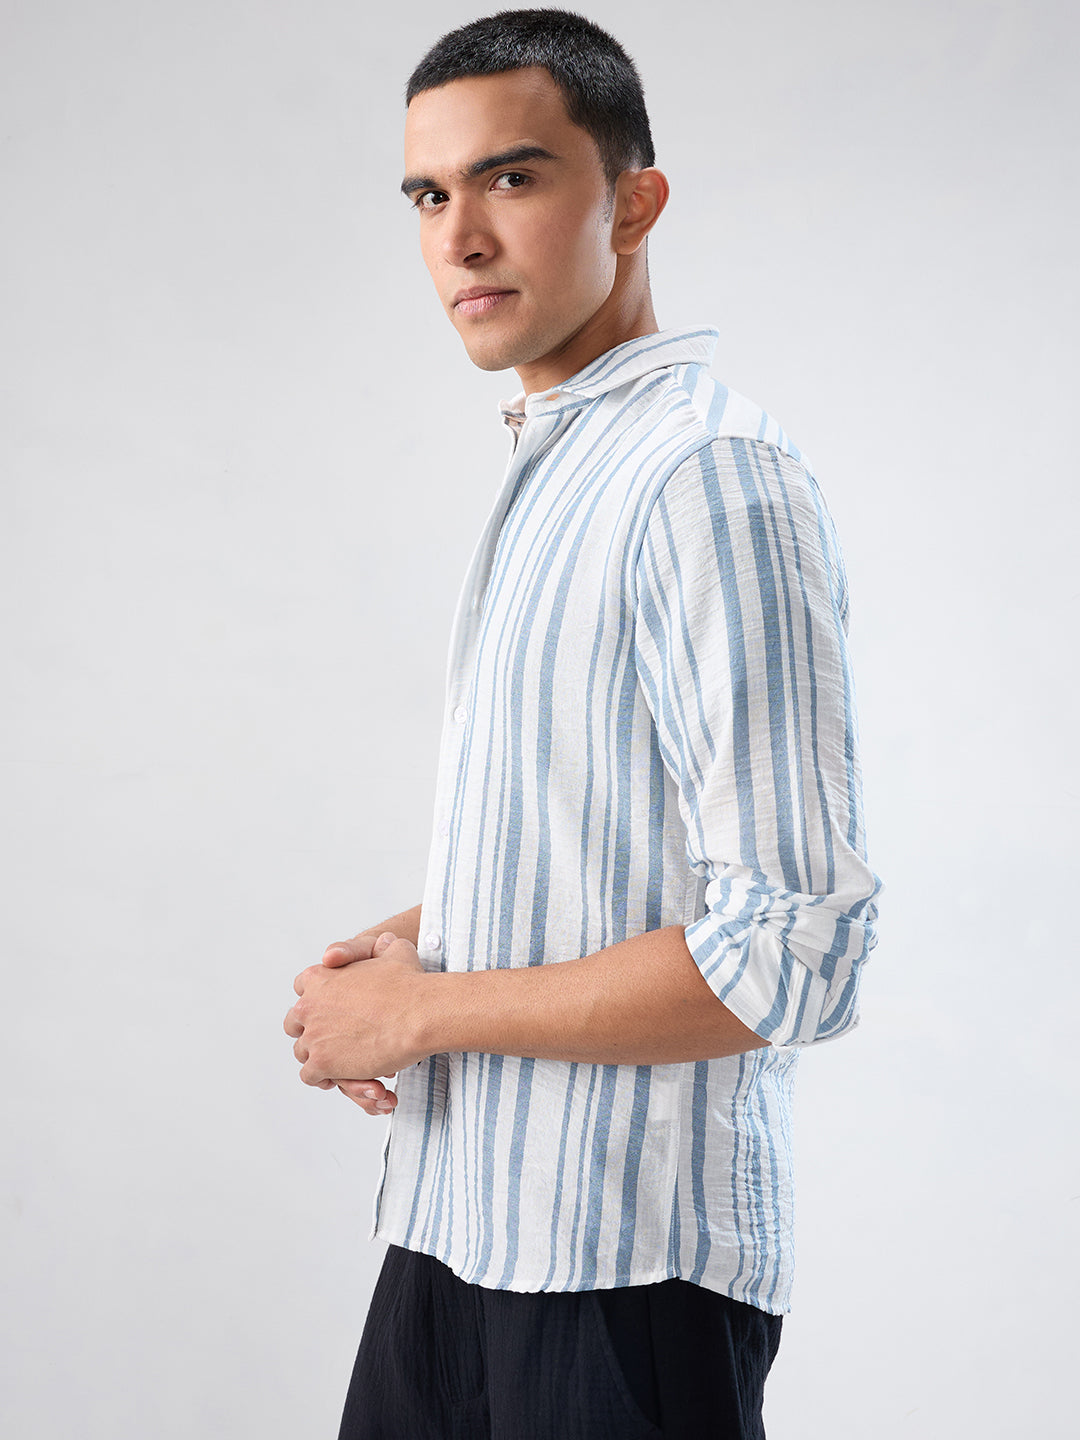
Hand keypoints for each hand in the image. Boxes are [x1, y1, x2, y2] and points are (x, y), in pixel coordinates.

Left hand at [284, 930, 429, 1105]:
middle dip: (311, 1031)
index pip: (302, 990)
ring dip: (319, 1056)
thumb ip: (383, 946)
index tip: (333, 1010)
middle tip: (333, 1039)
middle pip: (295, 1023)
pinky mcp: (322, 1063)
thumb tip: (385, 940)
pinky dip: (325, 1078)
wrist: (419, 1014)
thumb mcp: (395, 949)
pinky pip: (311, 1076)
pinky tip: (343, 1076)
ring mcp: (313, 1036)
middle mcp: (307, 1006)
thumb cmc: (410, 982)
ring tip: (342, 1061)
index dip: (318, 1001)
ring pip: (302, 1052)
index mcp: (318, 977)